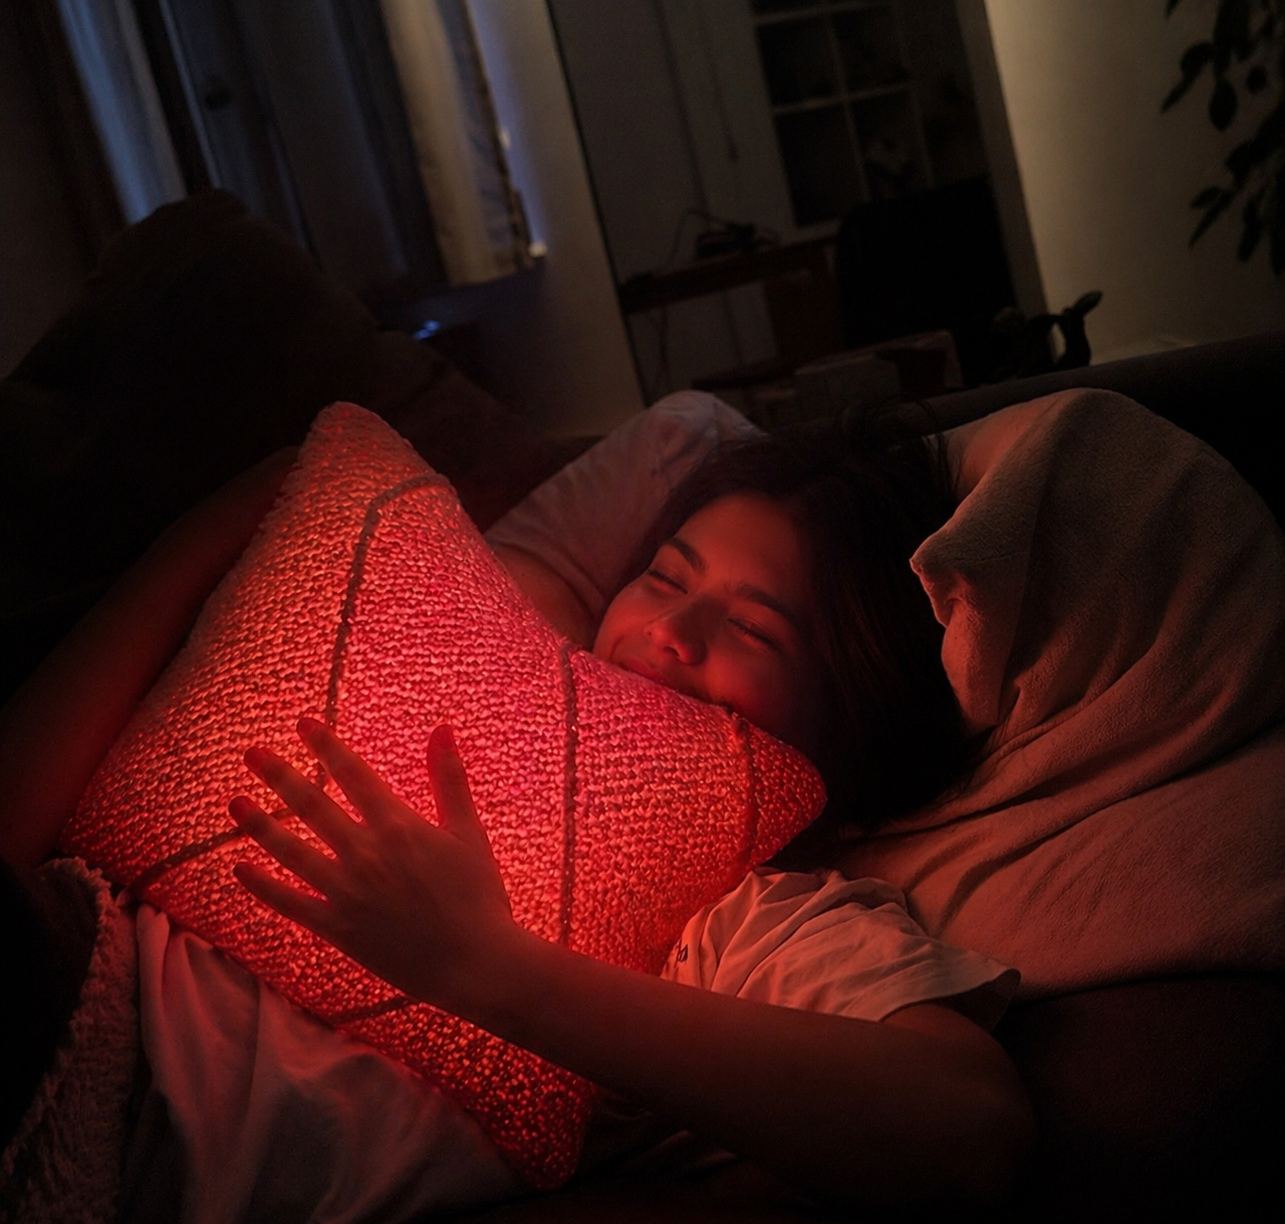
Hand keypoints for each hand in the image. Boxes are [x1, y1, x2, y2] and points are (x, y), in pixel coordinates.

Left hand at [231, 718, 519, 1015]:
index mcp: (399, 826)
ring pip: (293, 852)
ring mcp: (347, 892)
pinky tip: (241, 869)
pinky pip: (292, 904)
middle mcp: (366, 854)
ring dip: (261, 825)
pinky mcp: (338, 929)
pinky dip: (264, 887)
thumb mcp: (469, 831)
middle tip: (252, 753)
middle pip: (313, 805)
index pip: (354, 774)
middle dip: (280, 776)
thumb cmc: (479, 895)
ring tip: (235, 803)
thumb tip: (442, 728)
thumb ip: (450, 778)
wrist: (474, 962)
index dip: (327, 746)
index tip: (304, 723)